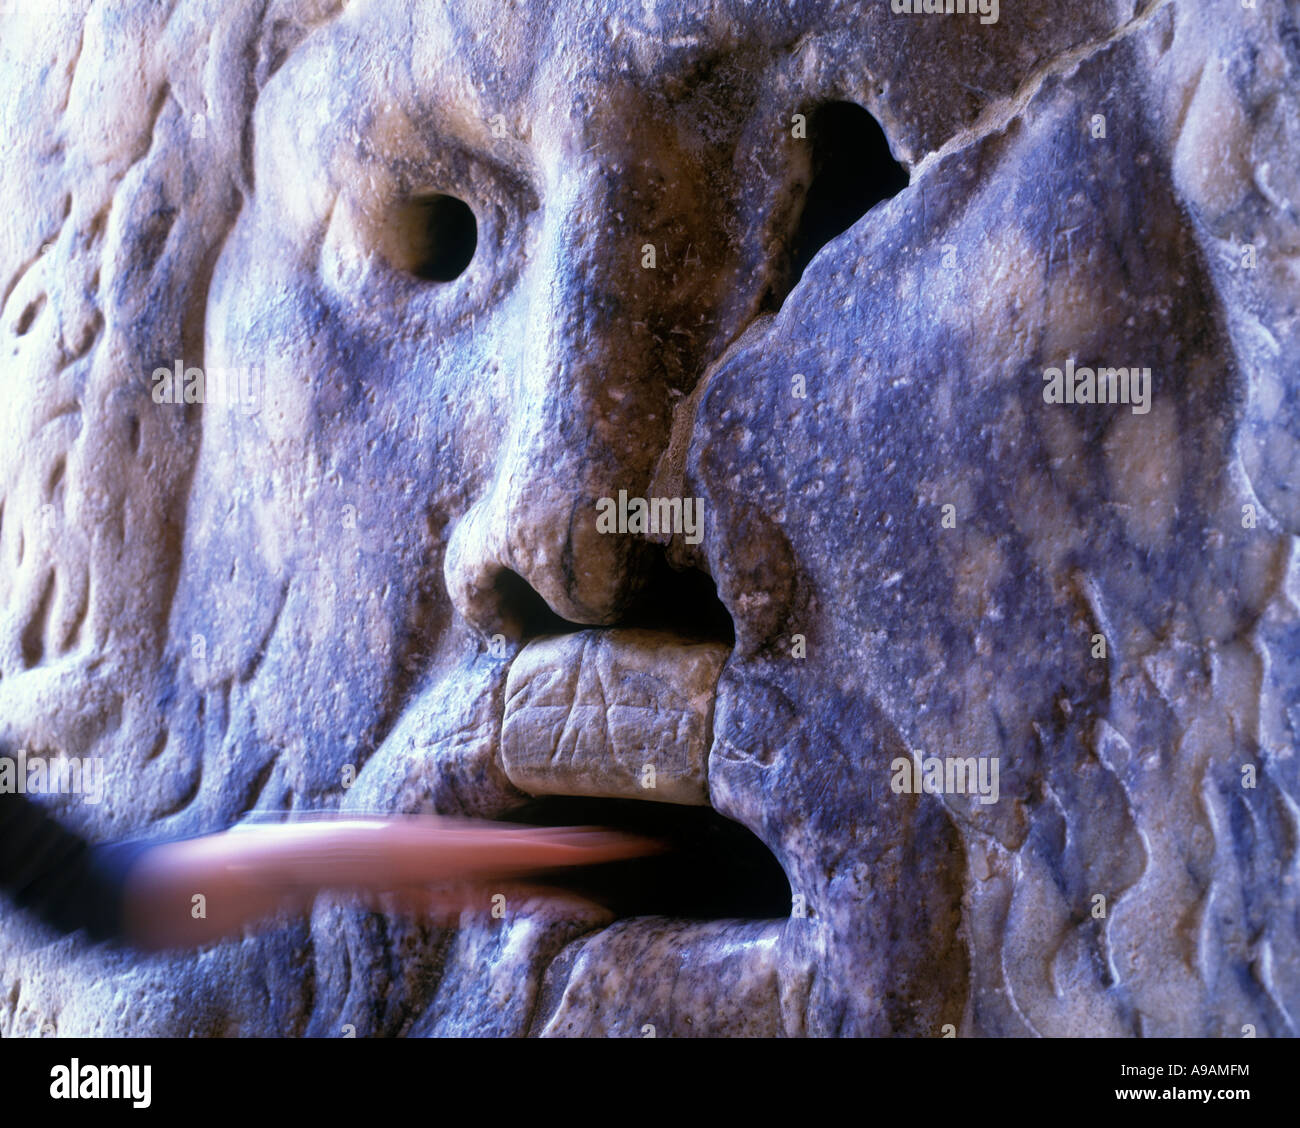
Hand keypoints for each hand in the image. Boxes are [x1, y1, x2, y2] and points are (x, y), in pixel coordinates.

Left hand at [120, 814, 659, 950]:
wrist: (190, 883)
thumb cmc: (234, 875)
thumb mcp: (279, 863)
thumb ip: (336, 859)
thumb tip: (391, 851)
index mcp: (400, 843)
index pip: (498, 848)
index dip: (558, 848)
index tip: (615, 844)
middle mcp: (408, 846)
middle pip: (505, 855)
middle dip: (567, 855)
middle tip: (632, 851)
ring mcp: (396, 865)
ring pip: (483, 875)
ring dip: (533, 881)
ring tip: (584, 890)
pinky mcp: (378, 886)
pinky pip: (446, 895)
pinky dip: (483, 899)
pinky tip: (498, 905)